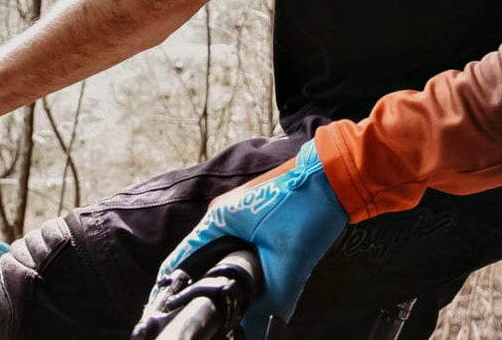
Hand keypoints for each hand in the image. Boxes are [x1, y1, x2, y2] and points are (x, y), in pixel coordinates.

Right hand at [141, 142, 347, 339]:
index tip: (164, 312)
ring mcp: (239, 216)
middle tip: (208, 315)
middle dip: (204, 291)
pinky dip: (241, 271)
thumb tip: (256, 330)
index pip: (180, 260)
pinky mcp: (256, 221)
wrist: (337, 176)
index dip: (170, 289)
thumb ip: (270, 300)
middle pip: (201, 263)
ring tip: (227, 308)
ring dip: (226, 281)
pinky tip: (249, 290)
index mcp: (218, 219)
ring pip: (222, 259)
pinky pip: (238, 252)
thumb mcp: (288, 261)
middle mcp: (222, 216)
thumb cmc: (309, 206)